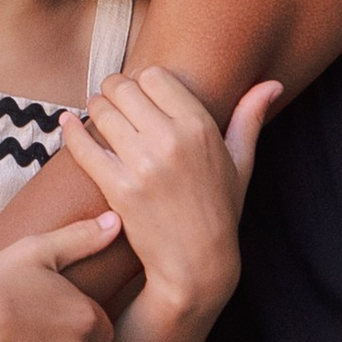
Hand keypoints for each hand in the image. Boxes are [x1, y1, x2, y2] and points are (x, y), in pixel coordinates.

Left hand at [61, 69, 279, 320]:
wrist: (197, 265)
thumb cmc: (220, 211)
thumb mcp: (240, 163)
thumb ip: (250, 117)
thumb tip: (272, 84)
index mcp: (200, 127)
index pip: (154, 76)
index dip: (142, 80)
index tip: (139, 92)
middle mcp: (171, 140)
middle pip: (123, 88)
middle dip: (114, 90)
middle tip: (112, 100)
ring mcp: (143, 165)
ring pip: (101, 111)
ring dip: (95, 109)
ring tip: (98, 115)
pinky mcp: (118, 188)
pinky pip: (84, 146)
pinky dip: (72, 132)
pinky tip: (69, 125)